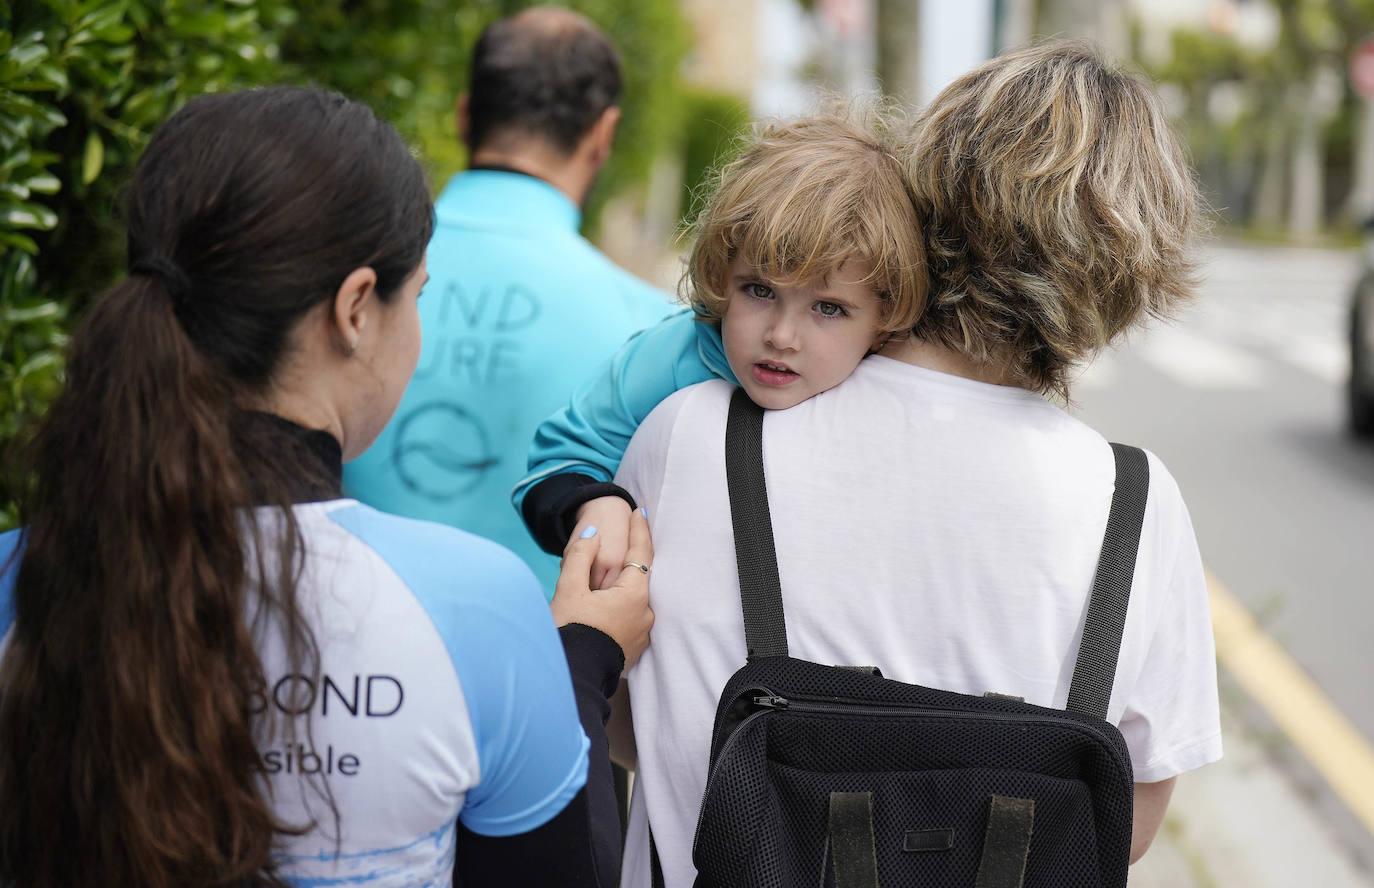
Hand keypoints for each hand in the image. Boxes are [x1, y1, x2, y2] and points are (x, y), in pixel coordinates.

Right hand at [552, 509, 654, 667]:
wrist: (569, 679)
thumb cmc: (568, 633)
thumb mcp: (569, 590)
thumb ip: (581, 556)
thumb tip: (592, 533)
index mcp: (634, 596)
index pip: (642, 554)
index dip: (639, 530)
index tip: (638, 511)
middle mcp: (645, 615)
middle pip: (638, 578)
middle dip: (627, 561)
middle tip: (620, 540)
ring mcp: (641, 634)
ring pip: (633, 601)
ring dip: (620, 588)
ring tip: (600, 581)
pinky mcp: (632, 650)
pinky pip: (628, 619)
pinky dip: (618, 608)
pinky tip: (602, 609)